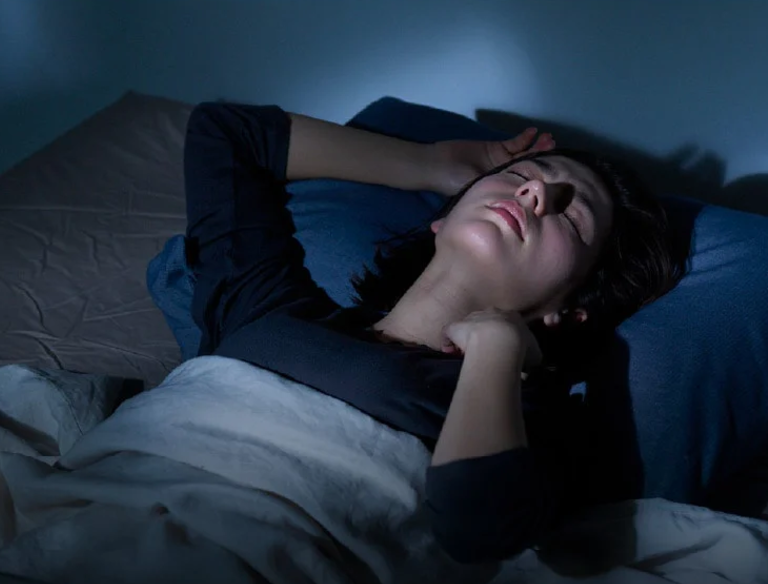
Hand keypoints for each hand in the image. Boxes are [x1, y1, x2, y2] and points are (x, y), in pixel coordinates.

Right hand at [433, 128, 554, 195]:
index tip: (554, 171)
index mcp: (503, 188)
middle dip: (542, 158)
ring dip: (537, 146)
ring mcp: (501, 161)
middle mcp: (505, 175)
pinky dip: (524, 138)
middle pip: (529, 167)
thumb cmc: (454, 182)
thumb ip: (498, 190)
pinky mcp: (495, 147)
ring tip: (548, 139)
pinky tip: (533, 132)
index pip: (526, 183)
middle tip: (554, 149)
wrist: (436, 164)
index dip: (540, 177)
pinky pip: (514, 143)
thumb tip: (523, 202)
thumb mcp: (478, 190)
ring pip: (525, 153)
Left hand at [440, 308, 542, 368]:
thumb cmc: (522, 347)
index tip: (505, 348)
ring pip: (467, 325)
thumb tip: (526, 369)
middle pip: (486, 321)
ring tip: (466, 354)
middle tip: (485, 351)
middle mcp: (491, 312)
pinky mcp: (456, 326)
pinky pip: (449, 333)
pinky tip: (450, 352)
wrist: (500, 342)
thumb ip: (530, 358)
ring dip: (466, 337)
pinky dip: (448, 342)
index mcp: (512, 316)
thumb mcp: (535, 355)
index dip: (506, 335)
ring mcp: (472, 318)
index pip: (508, 322)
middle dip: (484, 333)